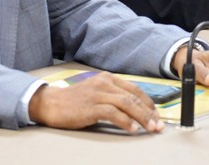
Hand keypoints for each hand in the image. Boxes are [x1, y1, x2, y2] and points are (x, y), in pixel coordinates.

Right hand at [28, 72, 163, 132]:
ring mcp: (97, 93)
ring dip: (142, 117)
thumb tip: (136, 110)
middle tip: (158, 125)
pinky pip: (113, 113)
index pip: (135, 90)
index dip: (149, 104)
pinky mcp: (91, 106)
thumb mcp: (97, 93)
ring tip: (150, 128)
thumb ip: (114, 97)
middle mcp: (105, 83)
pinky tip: (133, 129)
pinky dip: (125, 121)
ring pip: (127, 104)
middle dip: (149, 112)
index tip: (157, 116)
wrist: (51, 103)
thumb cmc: (75, 101)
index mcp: (108, 79)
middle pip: (134, 96)